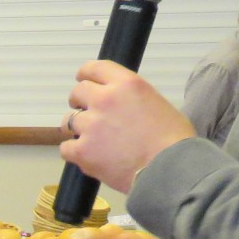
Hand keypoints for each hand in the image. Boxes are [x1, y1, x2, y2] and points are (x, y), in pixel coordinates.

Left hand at [61, 61, 195, 193]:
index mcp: (127, 84)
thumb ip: (132, 99)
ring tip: (91, 140)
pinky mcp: (83, 150)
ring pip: (68, 121)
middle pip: (77, 92)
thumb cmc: (173, 141)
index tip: (83, 79)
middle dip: (80, 102)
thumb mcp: (157, 104)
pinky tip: (89, 157)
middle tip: (90, 115)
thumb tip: (120, 106)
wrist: (170, 170)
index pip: (95, 68)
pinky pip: (66, 148)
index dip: (85, 74)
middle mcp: (105, 100)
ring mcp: (91, 125)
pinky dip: (74, 153)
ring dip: (76, 128)